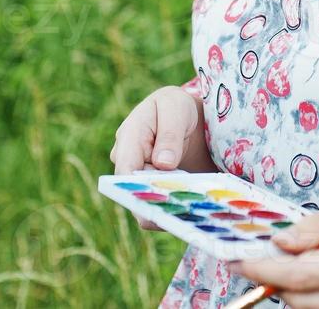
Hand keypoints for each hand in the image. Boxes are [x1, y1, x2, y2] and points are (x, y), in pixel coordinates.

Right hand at [110, 86, 215, 230]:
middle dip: (158, 200)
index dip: (137, 186)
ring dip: (168, 208)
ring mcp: (138, 178)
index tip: (160, 197)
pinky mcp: (151, 191)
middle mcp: (128, 161)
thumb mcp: (176, 109)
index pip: (125, 168)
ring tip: (193, 209)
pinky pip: (158, 208)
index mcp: (129, 136)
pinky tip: (193, 210)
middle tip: (185, 206)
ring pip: (146, 204)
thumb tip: (162, 163)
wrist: (185, 118)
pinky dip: (174, 211)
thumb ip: (169, 133)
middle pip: (135, 191)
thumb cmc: (176, 108)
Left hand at [227, 203, 318, 308]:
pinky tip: (317, 286)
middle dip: (274, 282)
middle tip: (258, 261)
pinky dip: (317, 305)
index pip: (304, 273)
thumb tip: (280, 242)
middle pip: (302, 302)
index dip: (264, 268)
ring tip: (295, 270)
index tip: (238, 260)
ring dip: (294, 295)